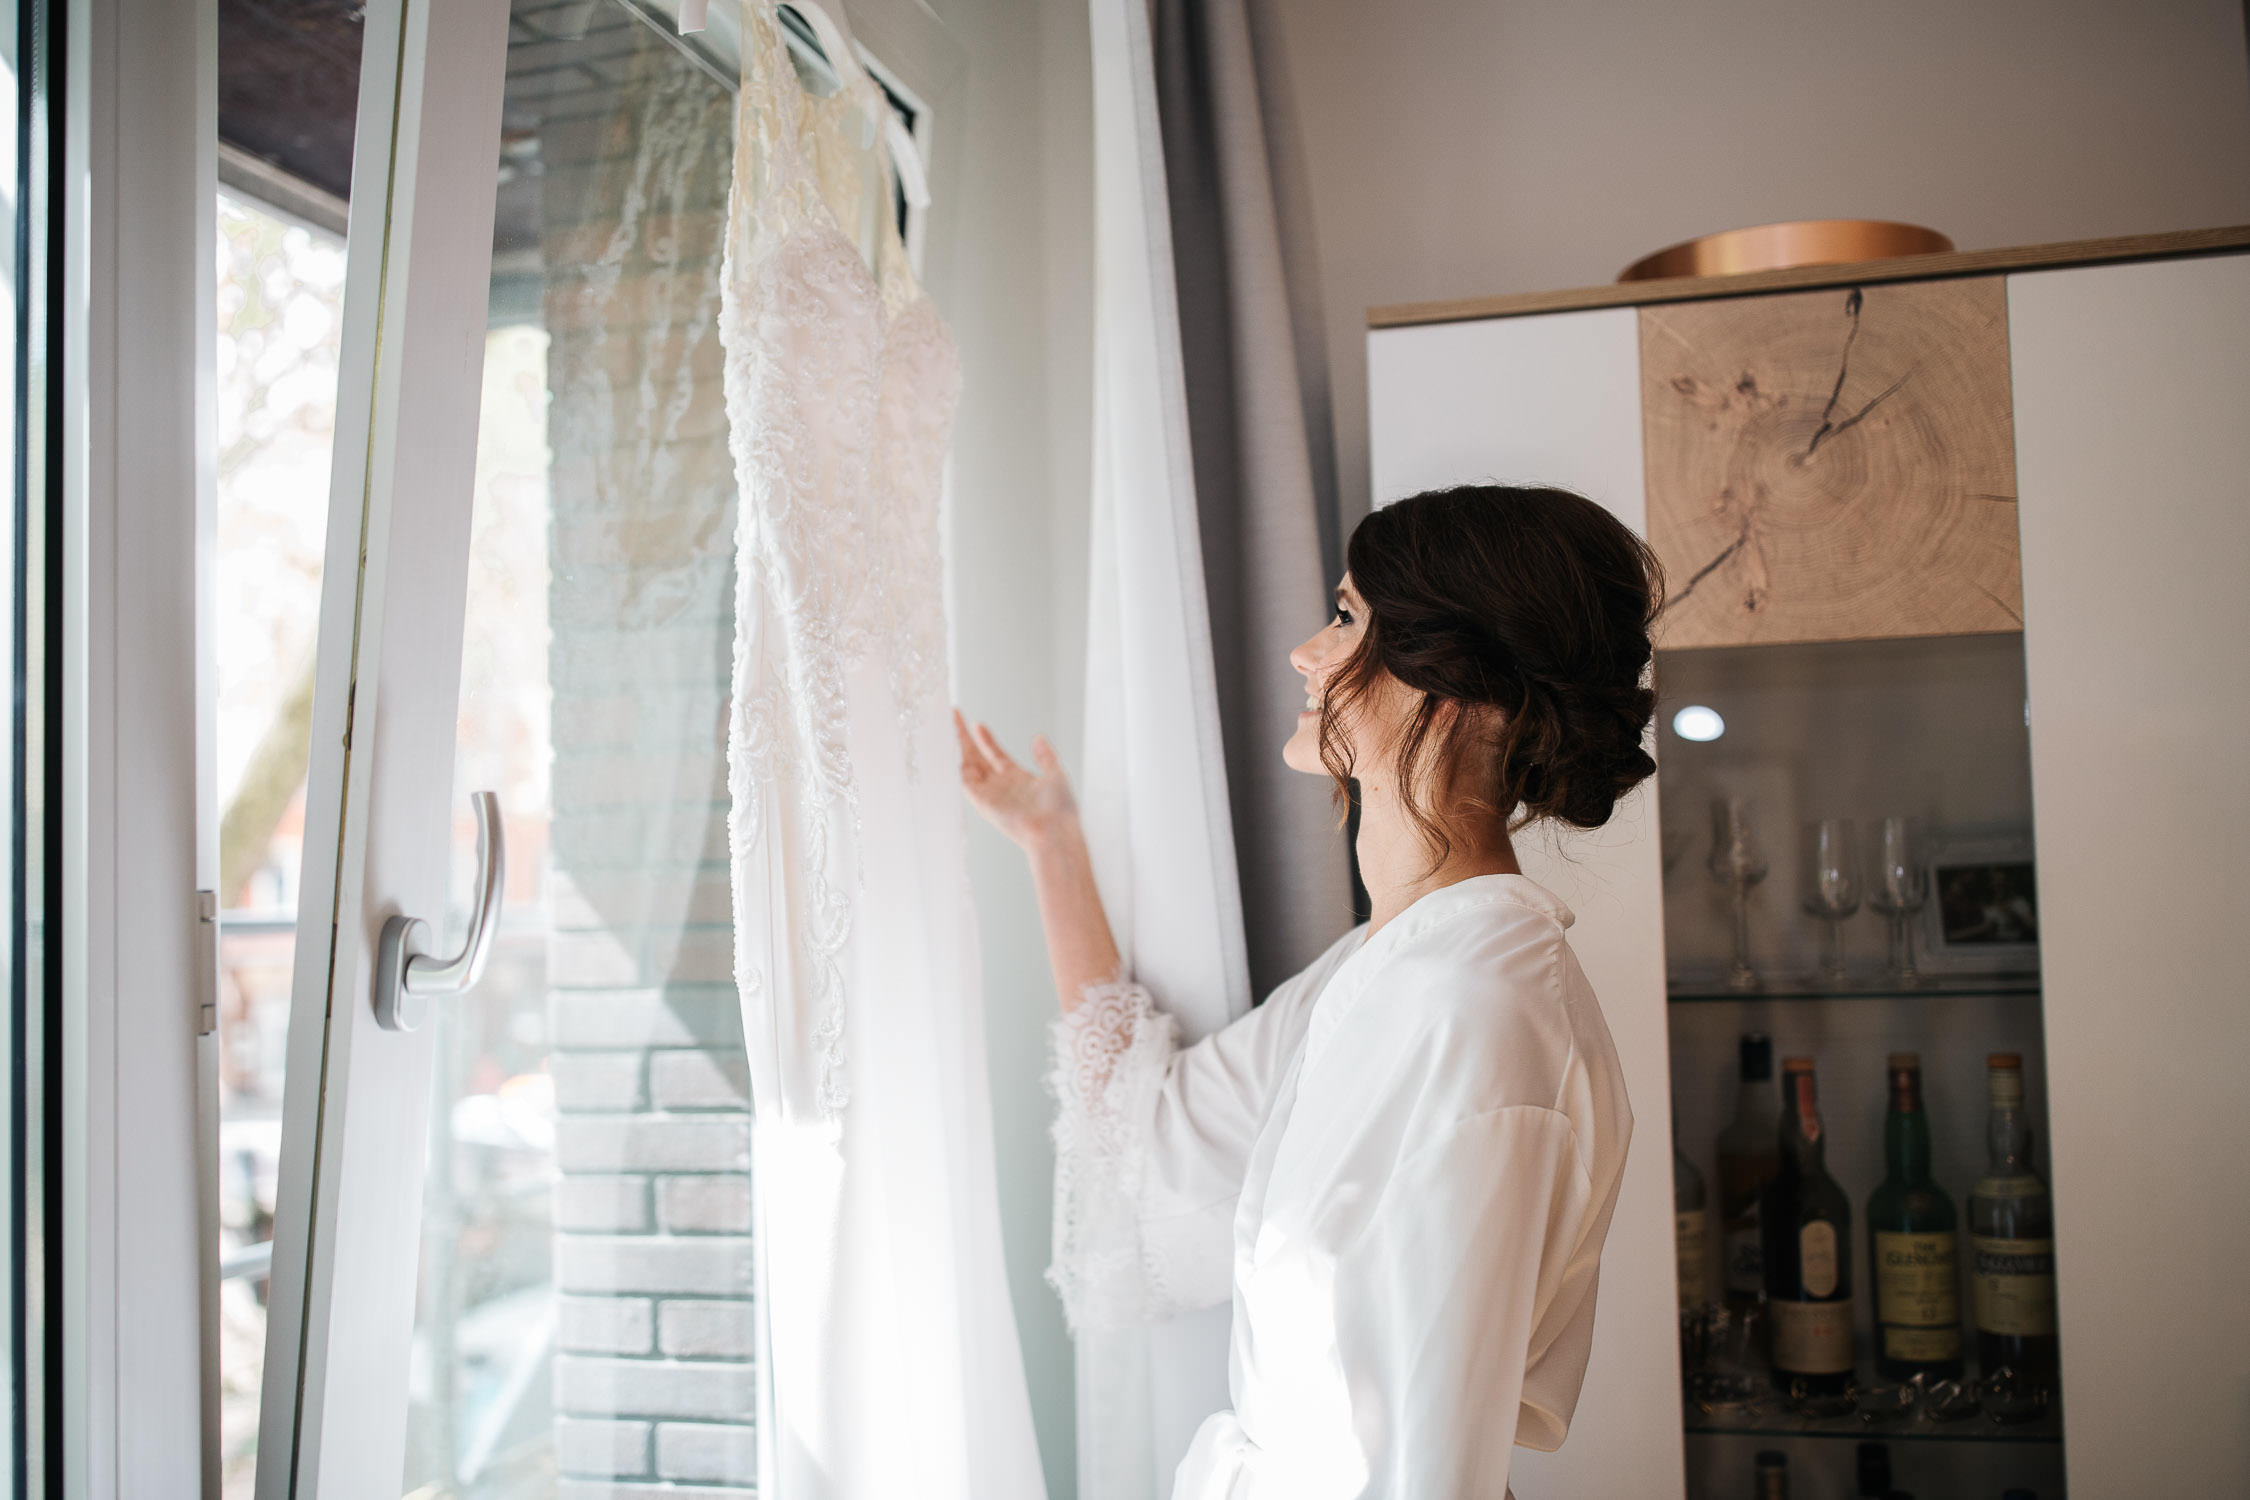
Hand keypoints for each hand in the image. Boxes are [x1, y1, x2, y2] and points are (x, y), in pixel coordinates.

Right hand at [956, 709, 1076, 850]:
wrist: (1055, 831)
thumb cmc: (1060, 810)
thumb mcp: (1056, 774)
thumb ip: (1046, 756)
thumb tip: (1038, 738)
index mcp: (1017, 779)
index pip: (996, 755)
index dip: (986, 740)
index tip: (978, 724)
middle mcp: (1000, 786)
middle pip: (977, 757)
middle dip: (964, 738)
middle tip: (954, 719)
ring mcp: (989, 794)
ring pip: (967, 765)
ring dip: (956, 747)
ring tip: (945, 728)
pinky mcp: (982, 802)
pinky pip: (963, 781)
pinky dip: (953, 765)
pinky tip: (946, 749)